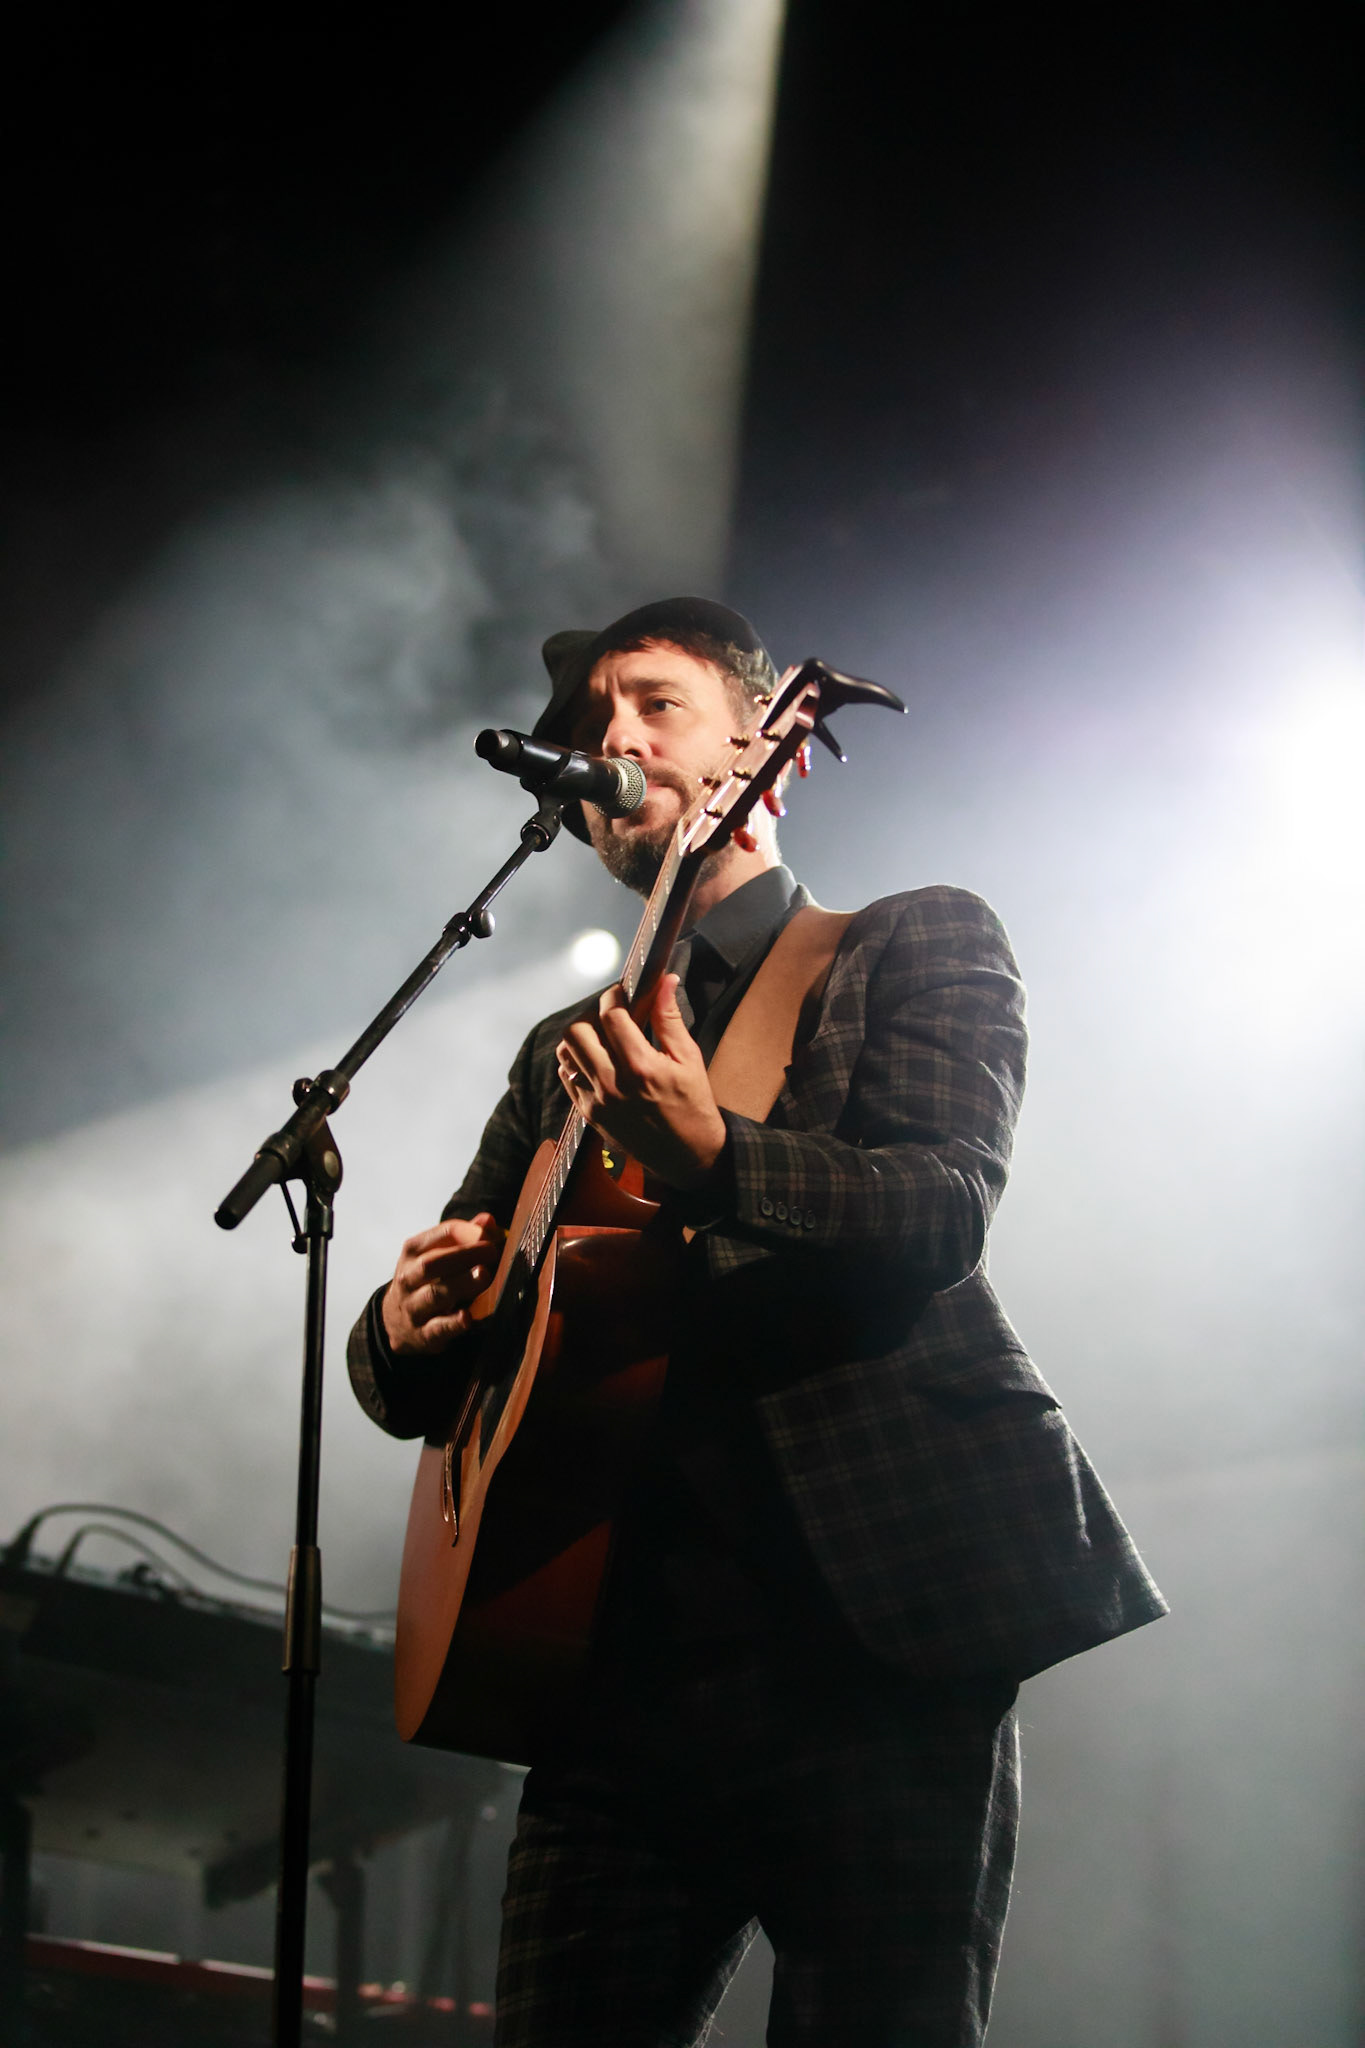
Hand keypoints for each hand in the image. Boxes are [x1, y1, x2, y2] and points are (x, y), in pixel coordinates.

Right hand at [381, 1211, 502, 1355]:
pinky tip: (467, 1317)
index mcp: (413, 1252)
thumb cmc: (426, 1280)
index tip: (491, 1235)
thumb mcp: (436, 1254)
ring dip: (461, 1284)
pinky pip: (436, 1329)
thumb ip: (463, 1238)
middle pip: (432, 1264)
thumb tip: (488, 1221)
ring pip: (434, 1295)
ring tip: (484, 1276)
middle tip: (491, 1251)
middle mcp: (408, 1278)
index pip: (440, 1234)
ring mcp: (413, 1308)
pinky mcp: (422, 1335)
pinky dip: (452, 1323)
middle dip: (463, 1255)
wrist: (394, 1321)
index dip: (467, 1232)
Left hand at [556, 976, 726, 1191]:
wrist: (689, 1156)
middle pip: (577, 1031)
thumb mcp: (689, 1059)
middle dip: (592, 1015)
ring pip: (565, 1053)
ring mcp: (597, 1101)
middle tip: (611, 1014)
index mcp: (641, 1067)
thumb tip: (665, 981)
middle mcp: (612, 1084)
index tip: (622, 991)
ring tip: (602, 1037)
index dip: (614, 995)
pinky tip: (598, 1061)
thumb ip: (670, 1018)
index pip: (612, 1015)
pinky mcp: (589, 1114)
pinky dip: (577, 1062)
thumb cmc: (694, 1105)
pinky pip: (567, 1077)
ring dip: (581, 1038)